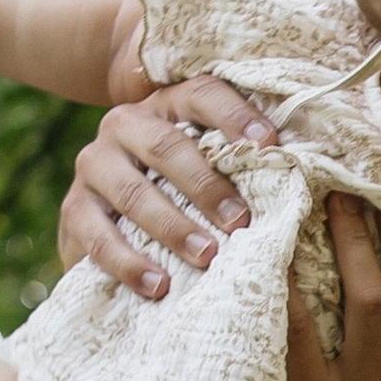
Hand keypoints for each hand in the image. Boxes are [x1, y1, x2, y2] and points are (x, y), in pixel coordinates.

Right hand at [59, 79, 280, 299]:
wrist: (110, 212)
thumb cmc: (184, 187)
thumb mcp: (209, 164)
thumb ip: (242, 163)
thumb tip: (306, 177)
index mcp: (168, 105)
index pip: (203, 94)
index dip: (235, 116)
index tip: (270, 146)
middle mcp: (126, 125)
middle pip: (166, 146)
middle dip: (206, 186)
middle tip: (240, 223)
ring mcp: (94, 165)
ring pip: (132, 192)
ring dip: (172, 226)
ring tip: (207, 256)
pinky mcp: (74, 209)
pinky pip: (97, 236)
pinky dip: (128, 263)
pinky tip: (159, 286)